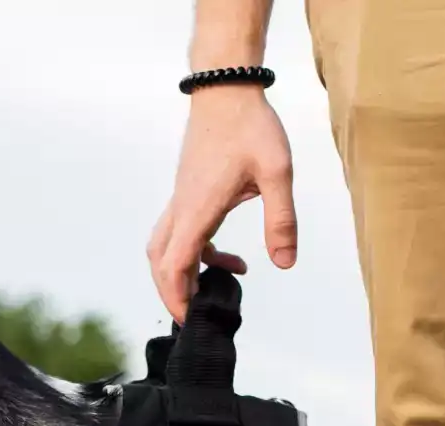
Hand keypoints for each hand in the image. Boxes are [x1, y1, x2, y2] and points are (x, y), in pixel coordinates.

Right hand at [148, 86, 296, 321]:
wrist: (227, 87)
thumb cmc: (250, 125)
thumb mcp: (277, 173)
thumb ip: (281, 220)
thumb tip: (284, 262)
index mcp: (198, 208)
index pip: (174, 263)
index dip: (177, 296)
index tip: (190, 318)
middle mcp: (183, 207)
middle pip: (160, 261)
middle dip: (173, 293)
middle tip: (194, 317)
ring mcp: (182, 199)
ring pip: (166, 248)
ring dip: (183, 275)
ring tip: (215, 292)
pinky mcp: (189, 193)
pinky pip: (183, 235)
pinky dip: (200, 257)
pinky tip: (234, 261)